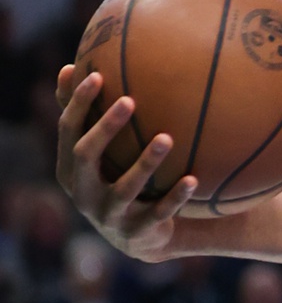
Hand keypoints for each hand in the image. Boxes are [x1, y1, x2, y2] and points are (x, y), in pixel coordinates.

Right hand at [55, 66, 196, 262]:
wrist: (140, 237)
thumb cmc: (116, 180)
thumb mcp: (100, 153)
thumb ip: (87, 116)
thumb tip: (73, 65)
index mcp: (70, 168)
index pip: (68, 130)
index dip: (79, 103)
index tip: (97, 74)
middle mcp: (82, 192)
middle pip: (86, 155)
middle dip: (105, 128)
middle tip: (129, 100)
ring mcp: (108, 215)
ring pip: (124, 188)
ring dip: (145, 162)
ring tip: (167, 137)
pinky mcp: (137, 232)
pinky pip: (158, 213)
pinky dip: (175, 197)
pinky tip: (193, 178)